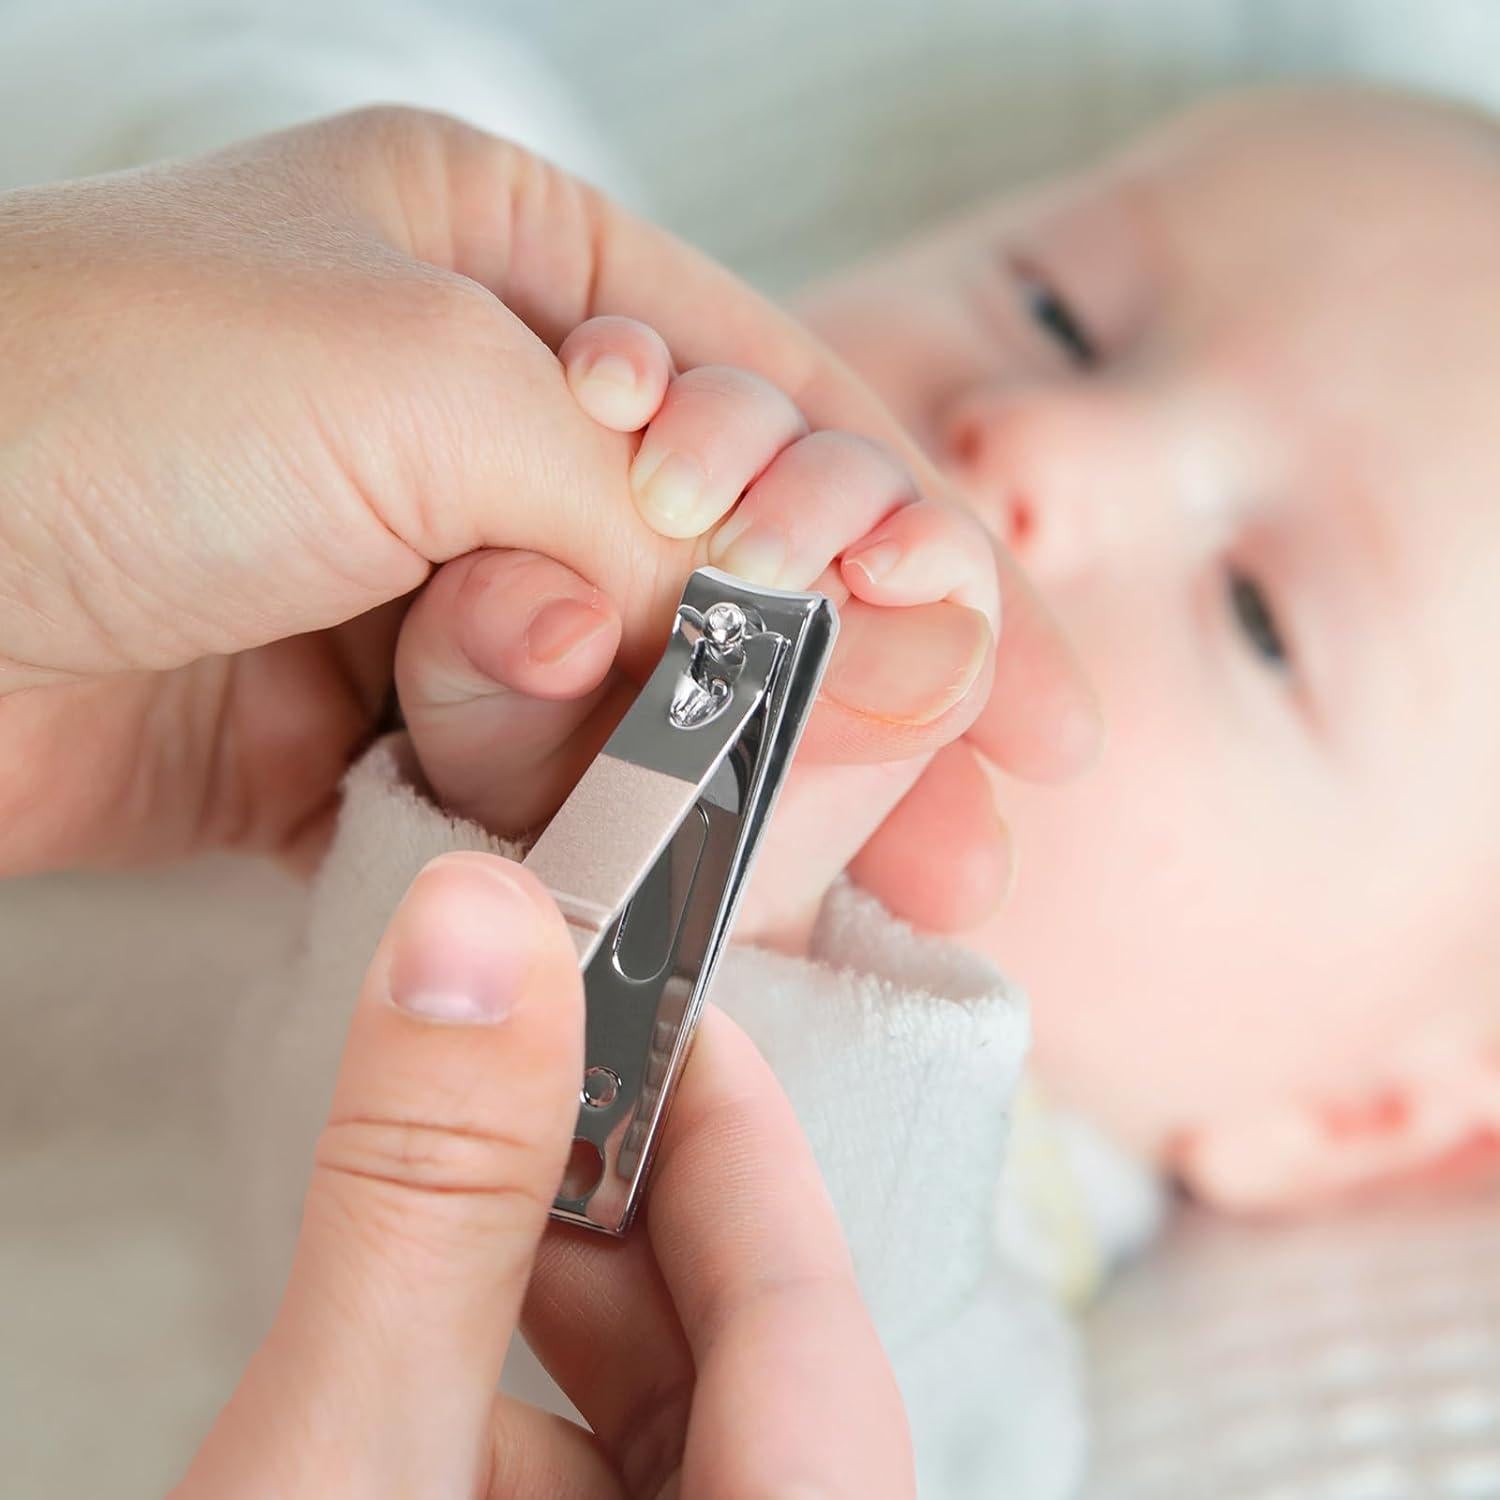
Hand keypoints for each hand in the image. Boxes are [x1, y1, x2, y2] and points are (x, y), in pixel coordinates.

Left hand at [0, 107, 1093, 877]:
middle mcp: (481, 416)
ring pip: (637, 701)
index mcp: (516, 268)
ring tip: (795, 855)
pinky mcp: (359, 723)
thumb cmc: (98, 398)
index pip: (786, 417)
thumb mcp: (426, 378)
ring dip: (702, 782)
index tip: (1031, 700)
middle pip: (735, 578)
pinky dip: (588, 843)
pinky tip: (668, 891)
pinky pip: (529, 791)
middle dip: (863, 711)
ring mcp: (423, 577)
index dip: (929, 563)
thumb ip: (643, 507)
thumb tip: (754, 636)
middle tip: (975, 842)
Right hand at [178, 851, 912, 1496]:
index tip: (636, 994)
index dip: (719, 1110)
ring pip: (666, 1423)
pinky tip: (410, 1370)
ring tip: (436, 1214)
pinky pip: (602, 1486)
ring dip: (542, 1309)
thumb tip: (476, 934)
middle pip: (740, 1343)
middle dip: (604, 1200)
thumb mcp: (352, 1461)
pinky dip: (512, 1410)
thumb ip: (425, 1200)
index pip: (807, 1283)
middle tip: (511, 1083)